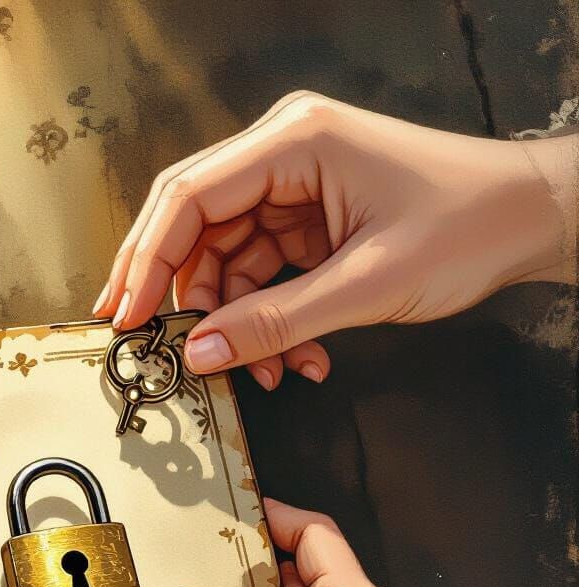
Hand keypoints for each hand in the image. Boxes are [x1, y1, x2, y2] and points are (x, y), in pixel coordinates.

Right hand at [94, 91, 575, 388]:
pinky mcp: (307, 219)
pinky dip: (267, 320)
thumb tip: (200, 354)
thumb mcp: (365, 284)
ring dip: (234, 322)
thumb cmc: (469, 226)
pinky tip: (294, 358)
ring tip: (263, 372)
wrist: (532, 220)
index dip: (147, 260)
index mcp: (295, 142)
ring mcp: (294, 188)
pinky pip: (261, 274)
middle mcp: (284, 154)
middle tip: (148, 342)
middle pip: (195, 225)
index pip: (189, 197)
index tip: (127, 316)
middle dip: (174, 291)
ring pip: (226, 259)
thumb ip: (274, 322)